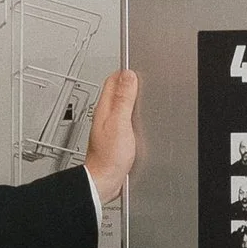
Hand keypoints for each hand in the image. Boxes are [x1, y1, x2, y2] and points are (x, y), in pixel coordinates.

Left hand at [85, 68, 139, 203]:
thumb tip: (128, 76)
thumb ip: (124, 99)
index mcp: (105, 108)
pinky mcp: (116, 137)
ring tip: (141, 90)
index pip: (113, 80)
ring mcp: (110, 126)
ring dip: (131, 97)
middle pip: (118, 90)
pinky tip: (139, 117)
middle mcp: (105, 115)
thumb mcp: (120, 123)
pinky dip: (133, 114)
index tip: (136, 66)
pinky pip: (125, 119)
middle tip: (141, 74)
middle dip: (129, 81)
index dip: (125, 71)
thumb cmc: (109, 157)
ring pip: (121, 104)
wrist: (104, 181)